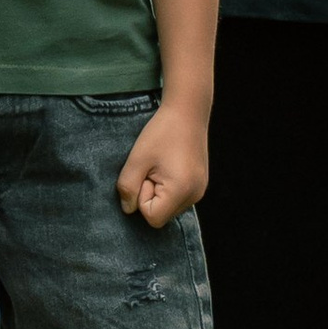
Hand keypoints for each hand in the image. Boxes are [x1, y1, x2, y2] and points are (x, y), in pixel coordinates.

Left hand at [117, 101, 207, 228]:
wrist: (187, 110)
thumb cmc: (161, 132)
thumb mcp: (137, 159)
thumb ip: (127, 187)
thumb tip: (128, 209)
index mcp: (181, 191)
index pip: (153, 218)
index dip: (142, 197)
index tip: (146, 173)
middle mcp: (195, 195)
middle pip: (162, 215)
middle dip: (151, 195)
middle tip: (153, 167)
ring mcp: (199, 190)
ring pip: (169, 207)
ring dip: (159, 191)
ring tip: (161, 165)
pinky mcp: (200, 184)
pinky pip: (178, 198)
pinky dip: (169, 187)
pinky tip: (169, 165)